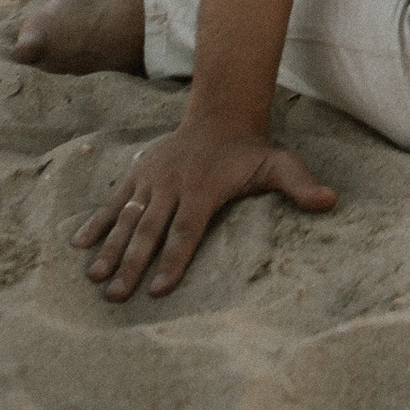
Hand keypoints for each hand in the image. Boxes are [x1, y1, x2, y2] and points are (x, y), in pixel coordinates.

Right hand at [74, 122, 337, 301]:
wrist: (222, 112)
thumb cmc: (250, 150)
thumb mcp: (279, 164)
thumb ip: (300, 185)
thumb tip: (330, 202)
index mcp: (204, 189)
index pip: (186, 230)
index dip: (174, 260)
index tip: (160, 289)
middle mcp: (174, 184)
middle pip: (150, 230)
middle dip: (132, 265)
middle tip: (115, 296)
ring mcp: (152, 179)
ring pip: (128, 217)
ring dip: (110, 248)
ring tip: (93, 277)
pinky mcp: (138, 174)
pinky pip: (113, 201)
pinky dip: (96, 221)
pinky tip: (78, 245)